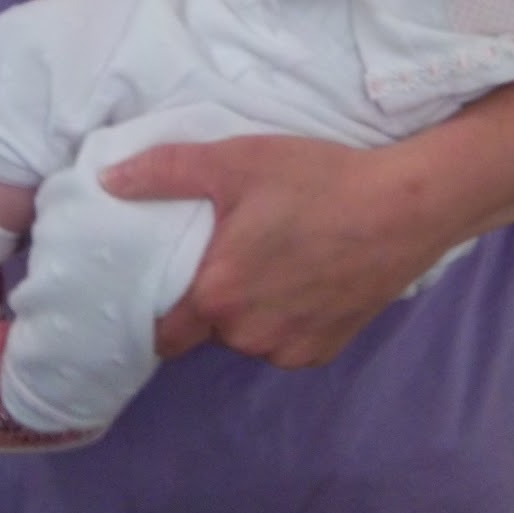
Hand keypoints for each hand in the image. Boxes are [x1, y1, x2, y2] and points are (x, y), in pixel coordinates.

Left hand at [100, 135, 454, 367]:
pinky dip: (286, 322)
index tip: (165, 282)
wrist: (406, 206)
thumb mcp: (237, 161)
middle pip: (205, 332)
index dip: (155, 309)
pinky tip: (304, 282)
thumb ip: (165, 171)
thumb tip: (107, 181)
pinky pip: (286, 344)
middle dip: (207, 304)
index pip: (160, 332)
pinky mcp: (326, 351)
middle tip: (228, 257)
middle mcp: (248, 336)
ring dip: (248, 314)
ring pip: (247, 340)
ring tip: (272, 265)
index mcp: (216, 295)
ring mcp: (290, 349)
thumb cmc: (318, 180)